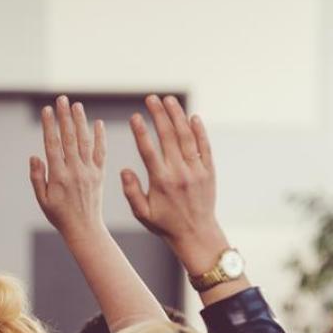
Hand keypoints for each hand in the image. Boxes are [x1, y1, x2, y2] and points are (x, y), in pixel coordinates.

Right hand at [30, 95, 107, 242]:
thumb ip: (38, 177)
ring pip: (85, 142)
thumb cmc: (59, 215)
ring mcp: (89, 172)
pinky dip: (100, 137)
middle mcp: (75, 171)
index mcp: (59, 176)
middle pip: (69, 139)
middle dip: (65, 117)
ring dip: (81, 122)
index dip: (50, 126)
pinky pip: (101, 153)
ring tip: (77, 106)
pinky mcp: (100, 174)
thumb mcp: (42, 200)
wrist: (84, 228)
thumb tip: (35, 156)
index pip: (53, 145)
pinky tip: (98, 123)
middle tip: (62, 99)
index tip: (47, 110)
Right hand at [122, 95, 226, 274]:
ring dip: (177, 116)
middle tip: (151, 98)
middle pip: (168, 137)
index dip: (140, 131)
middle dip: (159, 115)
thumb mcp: (142, 213)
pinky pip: (204, 146)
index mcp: (161, 181)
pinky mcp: (208, 171)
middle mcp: (179, 173)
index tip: (134, 116)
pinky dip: (199, 131)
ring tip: (168, 100)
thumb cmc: (165, 224)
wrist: (196, 234)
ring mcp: (196, 170)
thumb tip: (124, 170)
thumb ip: (131, 192)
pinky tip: (192, 116)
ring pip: (186, 137)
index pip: (148, 151)